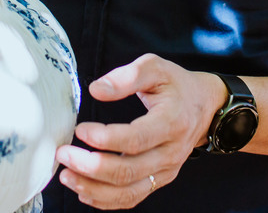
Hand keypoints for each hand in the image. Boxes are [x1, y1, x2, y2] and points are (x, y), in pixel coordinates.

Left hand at [55, 54, 226, 209]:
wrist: (204, 105)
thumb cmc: (176, 84)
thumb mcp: (155, 67)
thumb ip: (126, 76)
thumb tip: (96, 90)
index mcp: (172, 122)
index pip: (136, 139)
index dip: (106, 139)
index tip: (80, 129)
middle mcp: (171, 152)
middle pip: (128, 171)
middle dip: (90, 166)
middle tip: (63, 153)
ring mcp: (166, 170)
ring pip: (128, 191)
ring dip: (93, 188)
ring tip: (66, 176)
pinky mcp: (159, 179)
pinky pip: (132, 198)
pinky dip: (105, 200)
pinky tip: (83, 190)